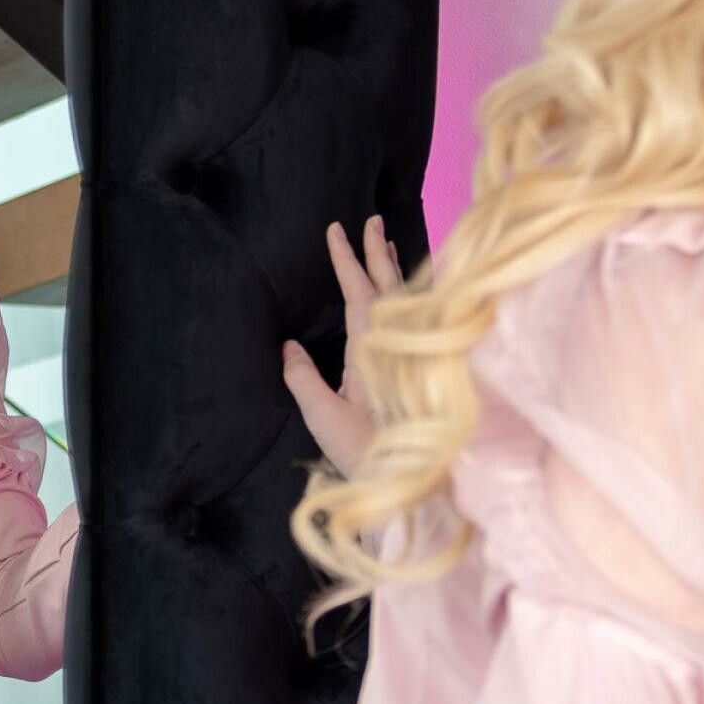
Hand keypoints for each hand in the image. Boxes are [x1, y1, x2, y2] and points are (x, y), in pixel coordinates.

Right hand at [280, 212, 404, 478]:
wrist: (410, 483)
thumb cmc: (364, 452)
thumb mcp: (323, 417)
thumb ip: (303, 378)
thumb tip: (288, 346)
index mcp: (372, 350)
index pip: (360, 293)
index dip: (347, 260)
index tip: (338, 229)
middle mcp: (396, 345)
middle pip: (389, 288)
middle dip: (377, 253)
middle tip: (372, 219)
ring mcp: (409, 356)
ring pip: (406, 301)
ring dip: (393, 271)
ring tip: (388, 244)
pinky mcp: (416, 371)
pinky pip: (414, 320)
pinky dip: (408, 299)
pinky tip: (407, 296)